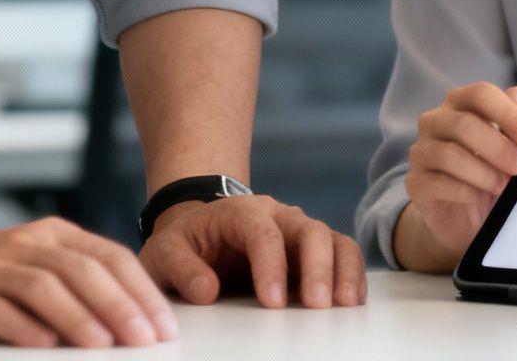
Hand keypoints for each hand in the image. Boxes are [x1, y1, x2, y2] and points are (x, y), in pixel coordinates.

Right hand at [0, 218, 173, 347]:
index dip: (141, 290)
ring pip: (44, 287)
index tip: (164, 324)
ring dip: (78, 316)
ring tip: (104, 344)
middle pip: (83, 271)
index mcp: (54, 235)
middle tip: (146, 338)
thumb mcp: (39, 267)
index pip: (110, 257)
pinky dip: (23, 326)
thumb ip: (80, 285)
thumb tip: (138, 322)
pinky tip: (45, 344)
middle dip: (120, 306)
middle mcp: (26, 245)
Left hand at [139, 194, 366, 308]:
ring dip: (342, 271)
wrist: (200, 233)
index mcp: (240, 211)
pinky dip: (351, 274)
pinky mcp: (312, 252)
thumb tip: (207, 291)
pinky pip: (342, 254)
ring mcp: (298, 232)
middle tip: (317, 305)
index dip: (271, 266)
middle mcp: (277, 215)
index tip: (272, 302)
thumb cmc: (184, 244)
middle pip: (309, 231)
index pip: (262, 233)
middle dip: (317, 268)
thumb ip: (181, 268)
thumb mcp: (164, 253)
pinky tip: (351, 300)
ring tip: (346, 304)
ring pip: (332, 240)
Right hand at [403, 82, 516, 262]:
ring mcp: (421, 152)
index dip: (512, 116)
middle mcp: (435, 121)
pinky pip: (439, 183)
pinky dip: (466, 192)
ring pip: (450, 154)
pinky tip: (479, 198)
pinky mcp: (416, 183)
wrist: (468, 218)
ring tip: (502, 187)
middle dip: (499, 148)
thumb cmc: (492, 174)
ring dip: (484, 173)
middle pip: (464, 124)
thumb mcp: (512, 148)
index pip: (481, 94)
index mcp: (460, 104)